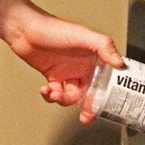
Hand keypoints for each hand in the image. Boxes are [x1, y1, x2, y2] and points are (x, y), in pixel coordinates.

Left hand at [5, 8, 122, 123]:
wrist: (25, 30)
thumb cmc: (53, 28)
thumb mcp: (82, 35)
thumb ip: (103, 46)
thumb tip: (119, 63)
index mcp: (93, 56)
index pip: (106, 80)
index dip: (107, 95)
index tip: (106, 108)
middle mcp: (81, 65)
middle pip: (89, 92)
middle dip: (87, 106)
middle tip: (85, 116)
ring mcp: (67, 72)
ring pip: (71, 96)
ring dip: (63, 99)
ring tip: (55, 94)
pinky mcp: (53, 76)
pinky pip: (56, 93)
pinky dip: (51, 96)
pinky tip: (46, 90)